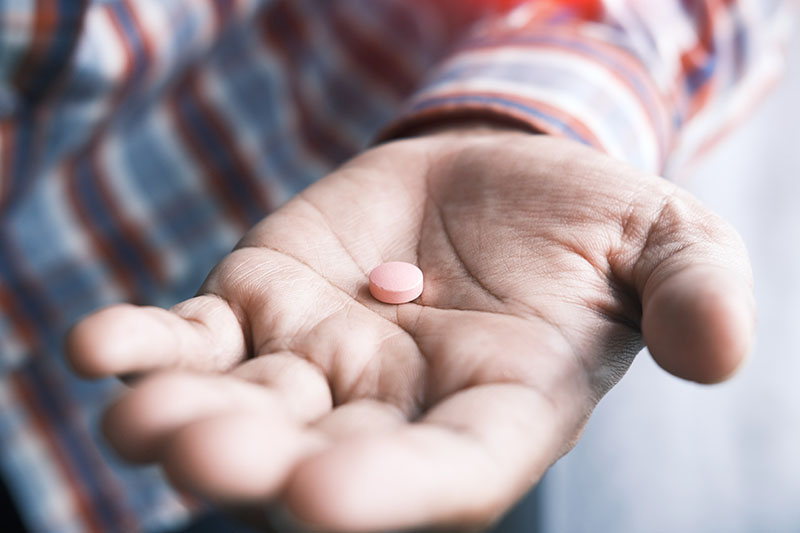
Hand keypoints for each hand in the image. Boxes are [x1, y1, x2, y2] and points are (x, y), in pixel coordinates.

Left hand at [67, 129, 754, 531]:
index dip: (389, 496)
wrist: (500, 180)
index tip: (322, 503)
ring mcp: (316, 364)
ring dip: (184, 419)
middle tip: (196, 458)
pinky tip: (99, 348)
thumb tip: (720, 352)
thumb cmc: (588, 227)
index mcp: (493, 415)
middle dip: (256, 468)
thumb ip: (691, 291)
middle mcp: (394, 411)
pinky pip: (195, 340)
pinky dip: (147, 345)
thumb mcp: (664, 243)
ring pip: (242, 411)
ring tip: (138, 417)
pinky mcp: (261, 306)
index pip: (444, 476)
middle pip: (320, 460)